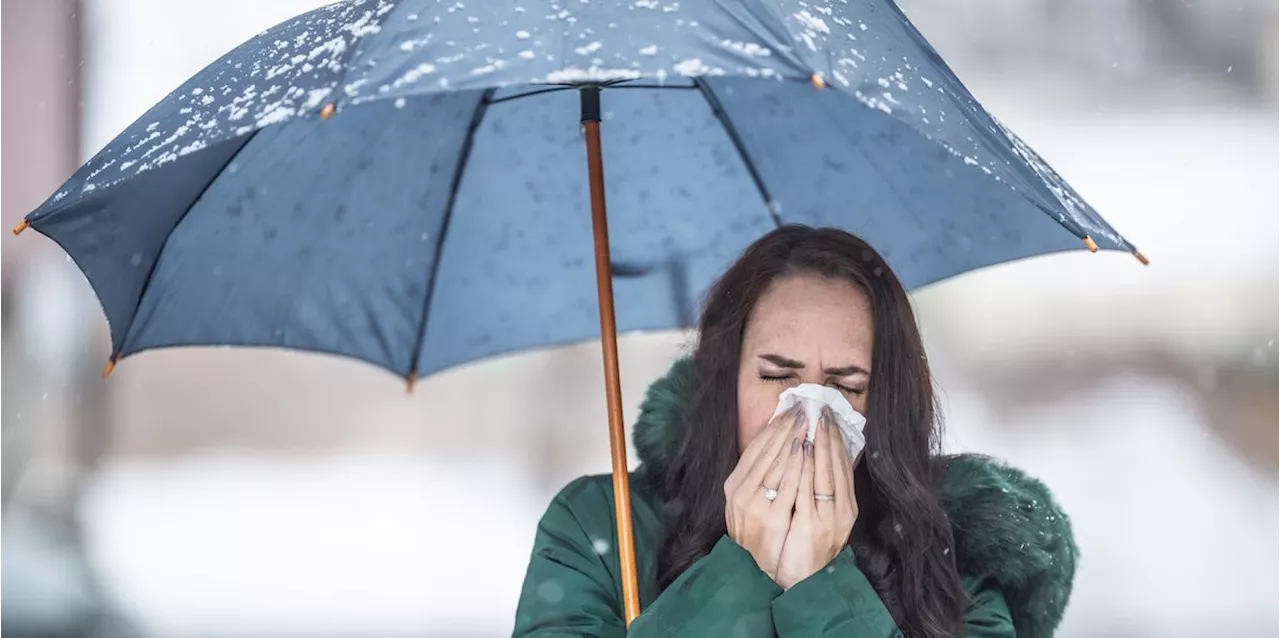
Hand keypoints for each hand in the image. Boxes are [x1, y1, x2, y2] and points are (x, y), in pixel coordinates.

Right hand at [724, 405, 807, 578]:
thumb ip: (758, 476)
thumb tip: (775, 445)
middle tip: (802, 408)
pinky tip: (807, 450)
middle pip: (765, 452)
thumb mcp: (748, 501)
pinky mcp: (771, 518)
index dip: (772, 427)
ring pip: (775, 464)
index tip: (789, 410)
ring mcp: (754, 505)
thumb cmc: (755, 532)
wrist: (753, 570)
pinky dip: (797, 466)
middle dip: (785, 428)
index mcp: (734, 484)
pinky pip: (787, 486)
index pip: (754, 448)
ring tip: (807, 421)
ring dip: (792, 440)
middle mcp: (739, 492)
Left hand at [774, 408, 858, 589]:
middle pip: (838, 467)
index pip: (844, 467)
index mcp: (846, 507)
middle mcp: (842, 512)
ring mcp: (829, 519)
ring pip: (826, 475)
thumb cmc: (807, 548)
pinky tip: (804, 450)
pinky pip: (810, 491)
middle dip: (830, 437)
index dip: (837, 441)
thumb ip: (822, 491)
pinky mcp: (813, 527)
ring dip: (820, 446)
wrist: (803, 582)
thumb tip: (819, 460)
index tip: (829, 418)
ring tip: (813, 422)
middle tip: (822, 410)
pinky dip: (808, 468)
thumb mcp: (821, 517)